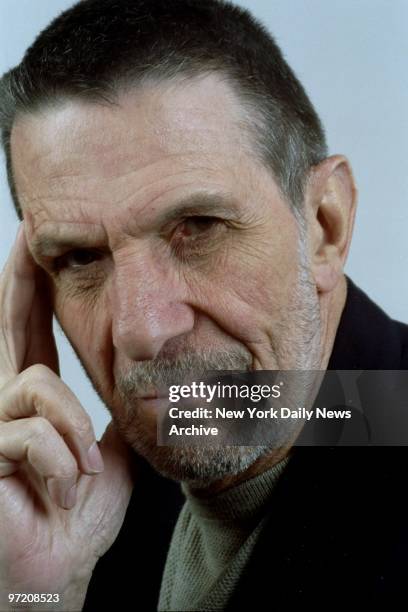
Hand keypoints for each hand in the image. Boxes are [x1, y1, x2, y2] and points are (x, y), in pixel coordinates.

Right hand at [0, 225, 134, 609]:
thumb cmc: (78, 510)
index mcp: (36, 394)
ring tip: (81, 475)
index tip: (38, 245)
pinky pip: (32, 432)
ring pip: (38, 385)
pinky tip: (61, 491)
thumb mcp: (106, 451)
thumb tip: (139, 378)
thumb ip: (112, 413)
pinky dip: (60, 464)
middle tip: (29, 232)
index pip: (32, 329)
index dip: (33, 287)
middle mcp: (4, 397)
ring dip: (74, 433)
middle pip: (9, 324)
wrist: (58, 563)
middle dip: (19, 278)